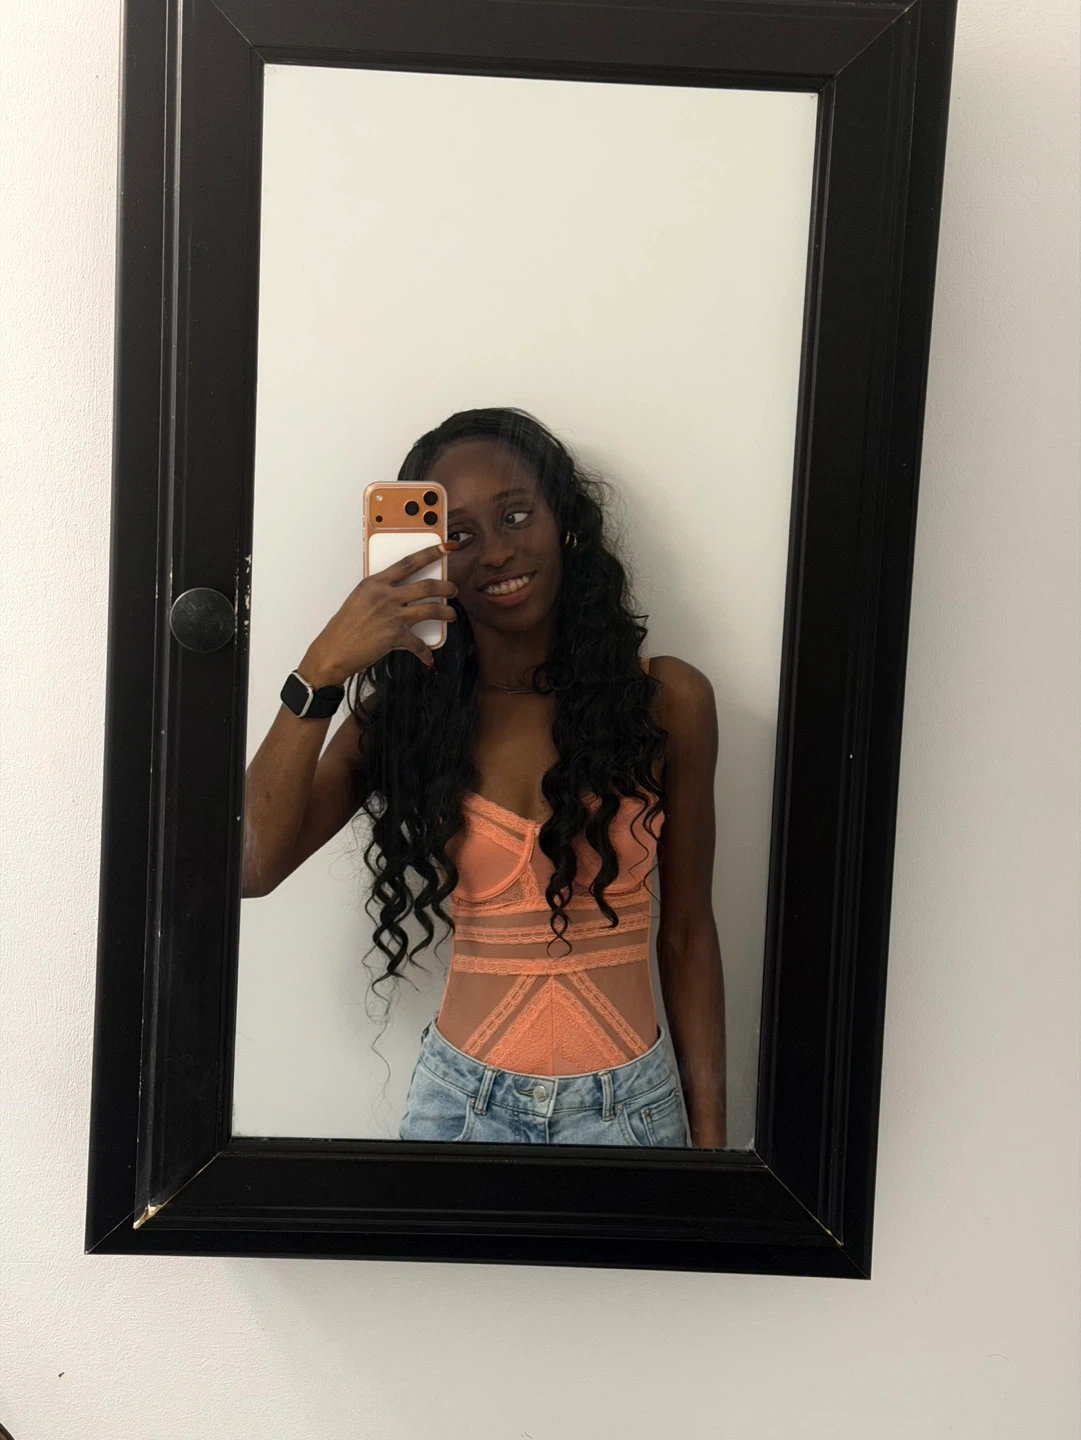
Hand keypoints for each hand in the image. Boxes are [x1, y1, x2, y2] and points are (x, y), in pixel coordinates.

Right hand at [300, 540, 459, 683]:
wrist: (333, 651)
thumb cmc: (344, 627)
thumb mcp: (360, 599)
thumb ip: (381, 592)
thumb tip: (400, 593)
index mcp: (375, 583)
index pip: (409, 562)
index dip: (430, 553)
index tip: (446, 548)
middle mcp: (386, 596)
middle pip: (427, 586)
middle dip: (447, 587)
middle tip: (453, 589)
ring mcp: (392, 616)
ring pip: (431, 609)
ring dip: (447, 612)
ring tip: (451, 615)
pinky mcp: (395, 636)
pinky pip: (419, 644)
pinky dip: (426, 653)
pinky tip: (429, 658)